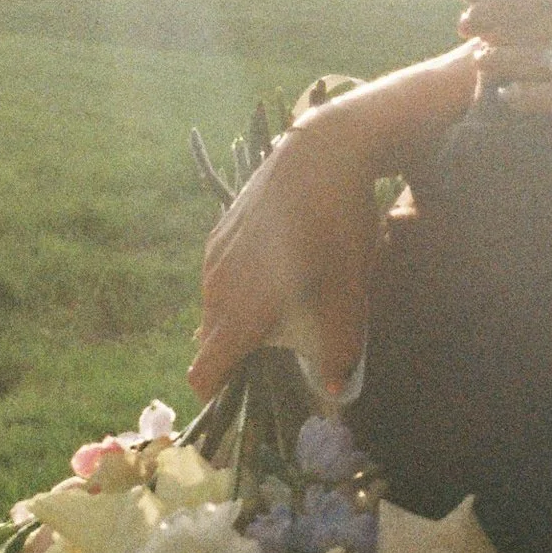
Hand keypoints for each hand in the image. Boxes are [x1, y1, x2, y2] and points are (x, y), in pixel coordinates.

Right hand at [188, 47, 482, 401]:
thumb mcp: (348, 298)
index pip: (203, 373)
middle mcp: (215, 289)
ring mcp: (214, 257)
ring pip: (219, 306)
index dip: (217, 393)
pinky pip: (223, 275)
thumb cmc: (337, 232)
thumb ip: (338, 351)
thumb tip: (334, 394)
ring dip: (245, 315)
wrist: (321, 155)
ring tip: (291, 301)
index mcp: (239, 314)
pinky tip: (282, 265)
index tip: (242, 397)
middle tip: (286, 348)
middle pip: (215, 341)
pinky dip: (244, 284)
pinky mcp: (219, 231)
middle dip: (243, 354)